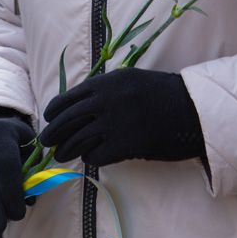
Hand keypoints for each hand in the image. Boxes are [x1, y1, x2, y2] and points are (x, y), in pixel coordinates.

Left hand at [40, 68, 203, 166]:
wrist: (190, 109)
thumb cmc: (162, 93)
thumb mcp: (130, 80)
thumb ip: (105, 89)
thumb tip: (80, 105)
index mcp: (107, 82)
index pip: (68, 98)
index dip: (54, 111)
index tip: (49, 118)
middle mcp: (106, 101)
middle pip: (67, 121)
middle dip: (53, 133)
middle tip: (46, 142)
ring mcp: (114, 124)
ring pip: (77, 141)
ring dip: (66, 149)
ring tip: (62, 154)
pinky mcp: (124, 145)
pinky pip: (95, 155)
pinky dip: (90, 157)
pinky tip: (92, 157)